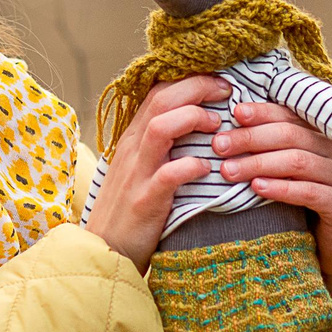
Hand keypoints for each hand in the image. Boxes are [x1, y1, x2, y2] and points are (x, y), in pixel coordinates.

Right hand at [85, 74, 230, 270]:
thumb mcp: (141, 170)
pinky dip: (191, 166)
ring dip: (193, 118)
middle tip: (228, 92)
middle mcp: (133, 149)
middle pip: (162, 100)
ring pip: (160, 127)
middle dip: (198, 88)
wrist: (104, 251)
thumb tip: (192, 125)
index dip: (191, 80)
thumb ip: (160, 147)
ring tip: (217, 126)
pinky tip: (207, 169)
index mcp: (134, 139)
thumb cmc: (130, 211)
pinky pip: (168, 175)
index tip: (221, 83)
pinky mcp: (144, 201)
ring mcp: (137, 173)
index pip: (158, 92)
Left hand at [213, 101, 331, 317]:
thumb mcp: (286, 176)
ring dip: (259, 163)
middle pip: (290, 135)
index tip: (233, 114)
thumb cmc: (303, 209)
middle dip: (251, 138)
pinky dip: (281, 188)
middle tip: (219, 146)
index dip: (262, 112)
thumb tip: (227, 134)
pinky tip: (257, 188)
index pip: (290, 115)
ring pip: (298, 161)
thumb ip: (269, 153)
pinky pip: (309, 192)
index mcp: (322, 137)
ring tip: (229, 170)